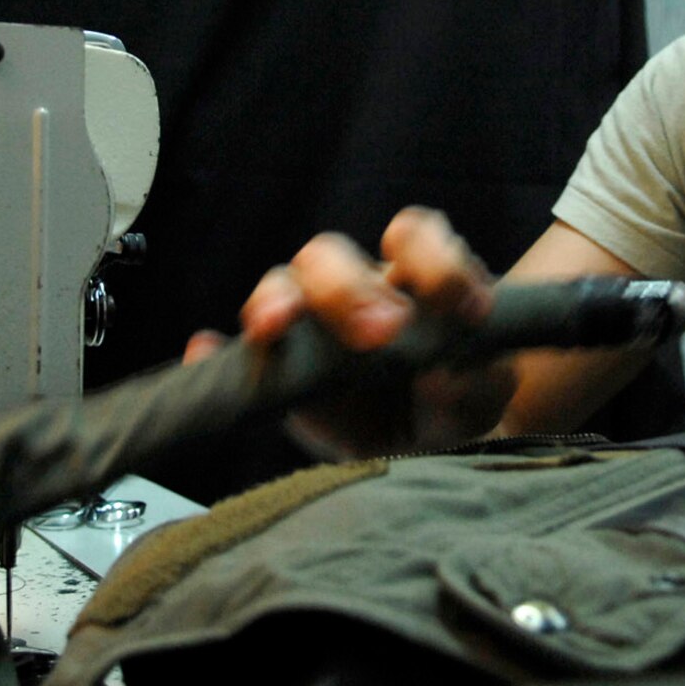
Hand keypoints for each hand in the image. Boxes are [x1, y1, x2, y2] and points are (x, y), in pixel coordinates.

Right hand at [184, 207, 516, 458]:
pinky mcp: (277, 373)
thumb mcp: (480, 395)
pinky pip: (235, 353)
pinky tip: (204, 353)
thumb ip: (472, 383)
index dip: (437, 258)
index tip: (467, 309)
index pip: (413, 236)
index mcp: (409, 280)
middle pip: (328, 254)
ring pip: (282, 286)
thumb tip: (440, 377)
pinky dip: (214, 353)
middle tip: (382, 331)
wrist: (427, 449)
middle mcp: (354, 290)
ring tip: (274, 326)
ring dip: (277, 299)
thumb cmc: (454, 399)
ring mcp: (308, 330)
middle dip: (348, 286)